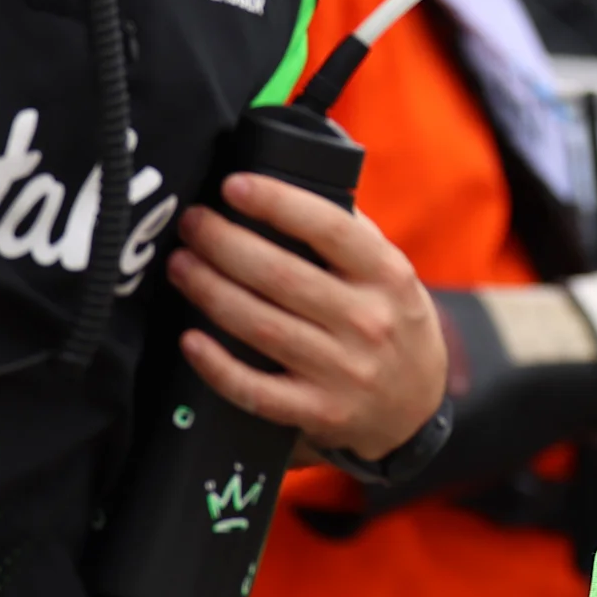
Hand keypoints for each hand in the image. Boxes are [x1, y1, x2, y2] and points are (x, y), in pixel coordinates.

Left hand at [170, 172, 449, 460]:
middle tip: (192, 225)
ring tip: (180, 266)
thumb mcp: (390, 273)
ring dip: (210, 292)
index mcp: (387, 275)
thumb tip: (284, 189)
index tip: (233, 185)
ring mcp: (343, 371)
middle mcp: (368, 322)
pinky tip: (190, 339)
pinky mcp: (318, 412)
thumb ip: (350, 234)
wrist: (416, 407)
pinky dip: (217, 365)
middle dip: (224, 244)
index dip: (276, 202)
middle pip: (281, 275)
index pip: (329, 228)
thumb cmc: (392, 322)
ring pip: (261, 327)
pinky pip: (256, 390)